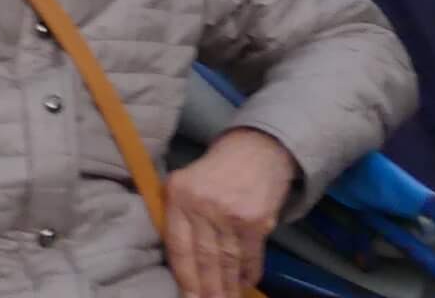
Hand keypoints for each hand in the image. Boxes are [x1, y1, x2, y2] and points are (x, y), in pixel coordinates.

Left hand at [163, 128, 295, 297]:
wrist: (256, 150)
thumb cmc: (215, 170)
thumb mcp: (186, 183)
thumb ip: (178, 215)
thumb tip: (178, 262)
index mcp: (179, 195)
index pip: (178, 246)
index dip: (184, 277)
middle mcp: (203, 205)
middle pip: (204, 259)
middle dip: (207, 290)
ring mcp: (231, 213)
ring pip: (227, 261)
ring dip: (227, 288)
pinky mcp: (256, 221)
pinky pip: (249, 256)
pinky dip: (247, 273)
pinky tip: (243, 284)